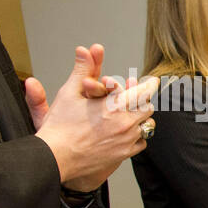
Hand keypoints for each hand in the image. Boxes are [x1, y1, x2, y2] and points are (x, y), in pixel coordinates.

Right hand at [29, 45, 159, 190]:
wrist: (55, 158)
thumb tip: (86, 49)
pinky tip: (124, 132)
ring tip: (128, 114)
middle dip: (141, 101)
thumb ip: (83, 70)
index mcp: (114, 107)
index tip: (152, 81)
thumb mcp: (69, 93)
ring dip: (140, 118)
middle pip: (148, 108)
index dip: (149, 85)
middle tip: (135, 98)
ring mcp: (127, 141)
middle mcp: (125, 124)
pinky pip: (141, 142)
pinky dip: (136, 136)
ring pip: (146, 125)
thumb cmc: (59, 126)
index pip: (144, 92)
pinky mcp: (124, 155)